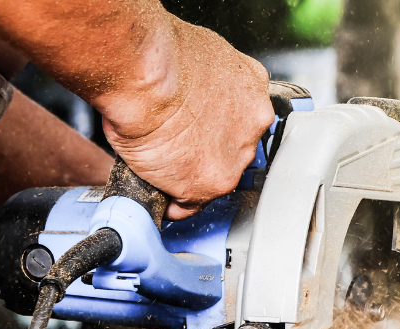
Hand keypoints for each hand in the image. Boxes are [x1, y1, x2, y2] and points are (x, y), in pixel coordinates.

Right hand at [96, 18, 272, 219]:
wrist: (145, 74)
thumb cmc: (159, 56)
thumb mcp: (200, 54)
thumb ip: (206, 78)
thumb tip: (191, 88)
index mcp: (252, 87)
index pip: (241, 117)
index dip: (216, 125)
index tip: (199, 128)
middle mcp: (254, 122)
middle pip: (233, 148)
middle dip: (206, 150)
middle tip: (175, 145)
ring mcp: (237, 155)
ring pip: (215, 176)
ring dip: (190, 176)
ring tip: (160, 163)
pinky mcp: (213, 182)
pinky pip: (190, 202)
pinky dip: (172, 200)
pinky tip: (156, 186)